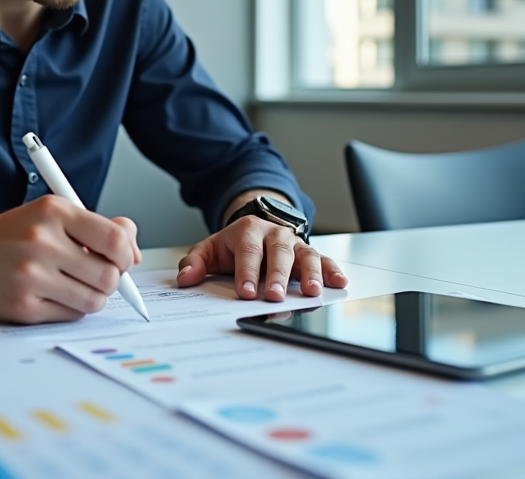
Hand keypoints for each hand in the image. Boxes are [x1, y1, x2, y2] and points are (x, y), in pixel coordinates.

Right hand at [0, 195, 140, 323]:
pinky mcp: (23, 306)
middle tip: (96, 275)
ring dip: (92, 296)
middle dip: (110, 280)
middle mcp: (41, 241)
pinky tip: (53, 294)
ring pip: (93, 300)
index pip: (114, 240)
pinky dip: (70, 308)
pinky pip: (71, 315)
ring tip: (74, 285)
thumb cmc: (16, 235)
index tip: (122, 260)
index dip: (126, 255)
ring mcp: (31, 276)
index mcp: (54, 212)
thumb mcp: (54, 216)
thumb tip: (133, 252)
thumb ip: (98, 227)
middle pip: (109, 276)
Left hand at [176, 216, 346, 300]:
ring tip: (311, 292)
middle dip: (277, 275)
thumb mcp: (211, 249)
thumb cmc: (234, 245)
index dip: (247, 271)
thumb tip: (185, 278)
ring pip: (306, 256)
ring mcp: (295, 245)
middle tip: (274, 295)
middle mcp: (275, 235)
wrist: (256, 228)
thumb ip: (195, 262)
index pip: (248, 251)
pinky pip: (324, 261)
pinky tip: (339, 283)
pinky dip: (332, 271)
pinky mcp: (309, 255)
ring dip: (310, 274)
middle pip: (278, 253)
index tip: (246, 291)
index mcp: (248, 231)